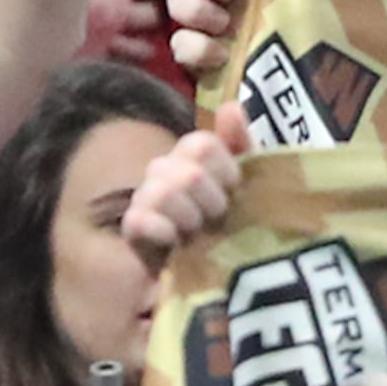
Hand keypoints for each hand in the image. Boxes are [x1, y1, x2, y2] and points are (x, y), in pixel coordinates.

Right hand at [119, 104, 249, 255]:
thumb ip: (242, 146)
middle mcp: (166, 174)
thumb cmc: (237, 230)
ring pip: (161, 191)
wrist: (221, 279)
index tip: (235, 192)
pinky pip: (136, 219)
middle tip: (218, 219)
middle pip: (186, 168)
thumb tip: (231, 106)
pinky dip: (159, 229)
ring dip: (188, 216)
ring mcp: (146, 201)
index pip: (201, 144)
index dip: (225, 169)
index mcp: (193, 159)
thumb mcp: (252, 188)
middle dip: (211, 198)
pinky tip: (174, 241)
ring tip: (198, 235)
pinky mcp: (134, 234)